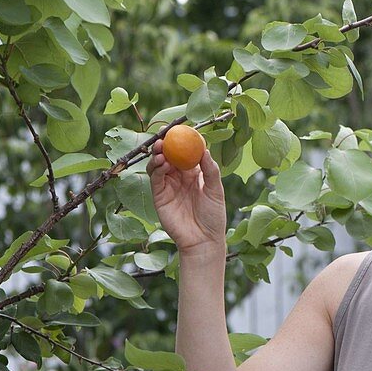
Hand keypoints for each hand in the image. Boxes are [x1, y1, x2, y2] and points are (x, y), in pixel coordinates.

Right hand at [146, 137, 226, 252]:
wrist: (203, 240)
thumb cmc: (213, 216)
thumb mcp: (216, 191)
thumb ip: (210, 170)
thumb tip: (205, 149)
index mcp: (194, 174)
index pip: (185, 153)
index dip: (182, 142)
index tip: (181, 130)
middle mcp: (179, 178)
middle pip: (169, 156)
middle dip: (165, 145)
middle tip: (165, 136)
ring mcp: (168, 187)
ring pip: (159, 165)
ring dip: (158, 155)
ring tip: (161, 150)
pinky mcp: (159, 197)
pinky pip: (155, 179)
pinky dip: (157, 169)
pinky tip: (163, 164)